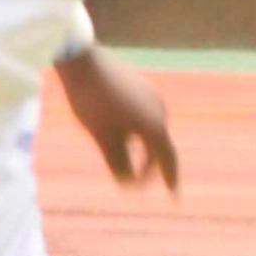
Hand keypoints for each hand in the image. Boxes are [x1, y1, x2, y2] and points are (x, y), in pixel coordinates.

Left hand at [55, 48, 178, 189]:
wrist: (81, 58)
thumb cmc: (90, 100)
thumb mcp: (101, 136)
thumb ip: (116, 160)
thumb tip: (126, 182)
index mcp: (154, 125)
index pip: (167, 158)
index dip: (170, 178)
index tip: (173, 196)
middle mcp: (159, 109)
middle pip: (157, 144)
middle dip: (147, 166)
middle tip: (134, 184)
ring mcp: (150, 94)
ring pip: (149, 129)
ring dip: (139, 149)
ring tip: (125, 162)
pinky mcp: (138, 85)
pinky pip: (142, 115)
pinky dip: (134, 132)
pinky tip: (119, 136)